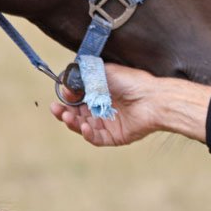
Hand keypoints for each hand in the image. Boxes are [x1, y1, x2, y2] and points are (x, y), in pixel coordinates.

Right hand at [49, 63, 210, 145]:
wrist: (154, 98)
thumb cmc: (132, 82)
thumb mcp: (105, 72)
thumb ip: (85, 76)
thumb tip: (67, 83)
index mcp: (100, 94)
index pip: (77, 98)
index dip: (68, 97)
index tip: (63, 93)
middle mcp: (102, 109)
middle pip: (76, 114)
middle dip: (64, 112)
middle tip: (56, 109)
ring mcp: (108, 123)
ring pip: (83, 127)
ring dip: (72, 123)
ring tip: (67, 117)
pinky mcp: (114, 137)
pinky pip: (96, 138)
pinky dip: (88, 134)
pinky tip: (84, 127)